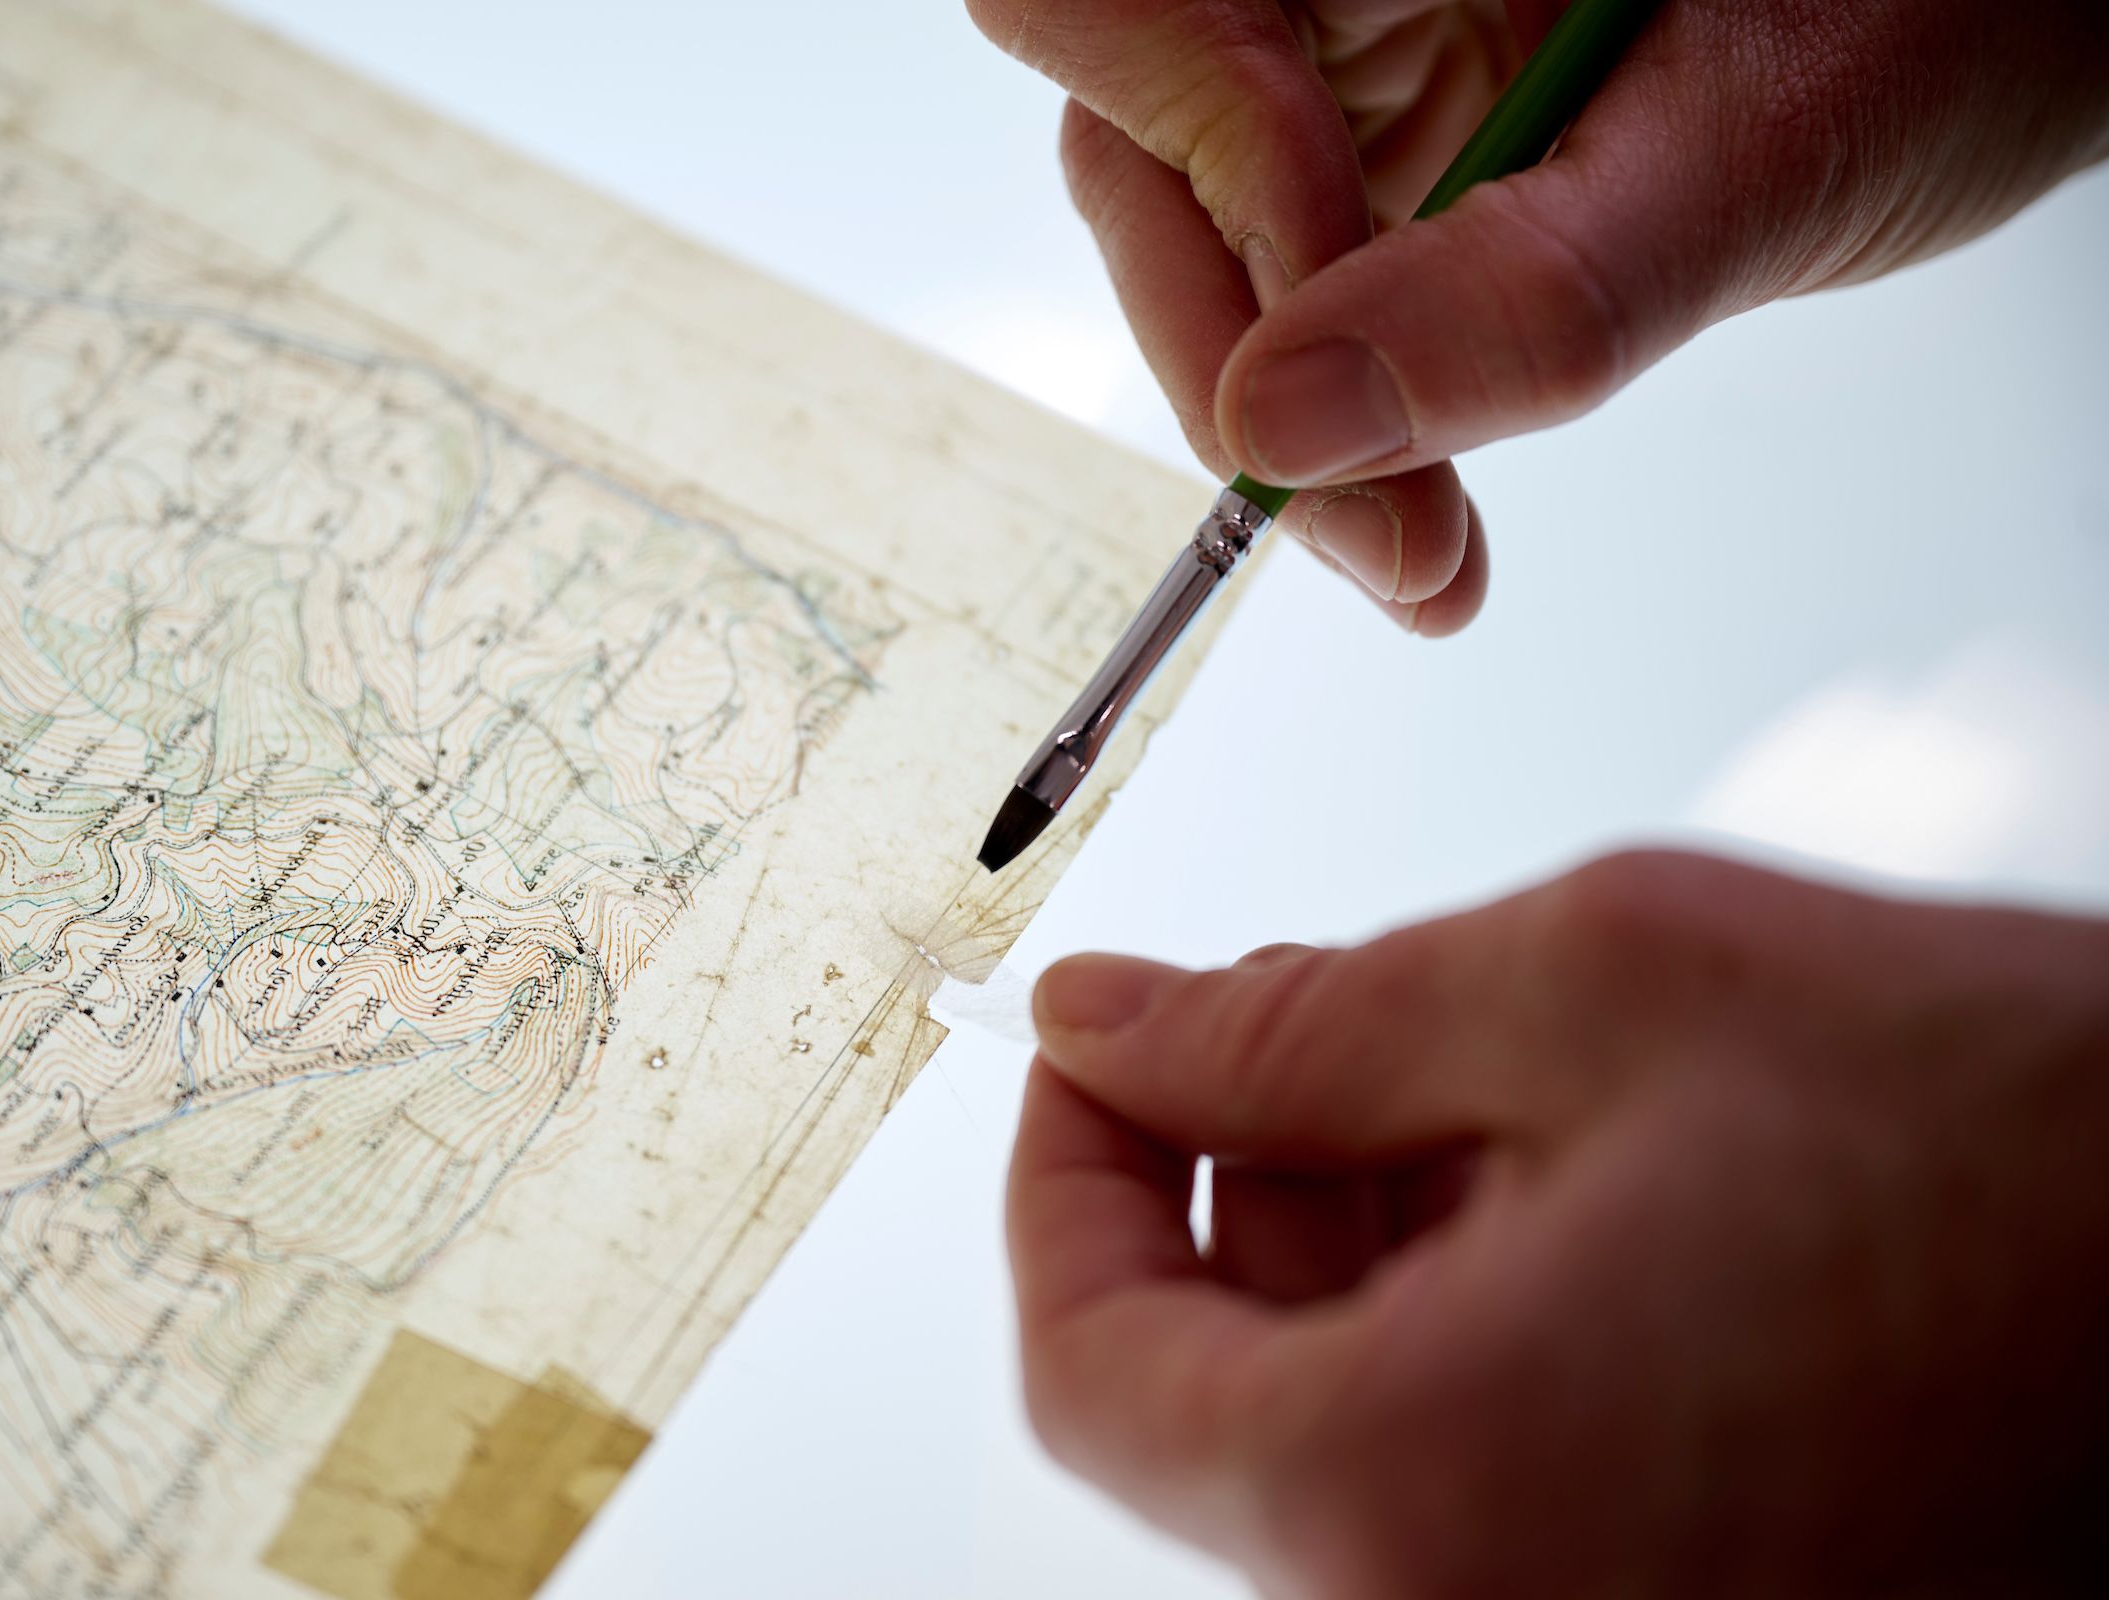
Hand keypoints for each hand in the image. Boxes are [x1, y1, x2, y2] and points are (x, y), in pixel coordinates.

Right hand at [968, 0, 2108, 632]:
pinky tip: (1418, 515)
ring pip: (1194, 245)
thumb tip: (1287, 424)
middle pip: (1138, 152)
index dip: (1191, 170)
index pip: (1120, 6)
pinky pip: (1284, 296)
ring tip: (1419, 554)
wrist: (2025, 27)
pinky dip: (1344, 429)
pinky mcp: (1371, 154)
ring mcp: (1342, 58)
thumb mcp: (1750, 160)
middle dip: (1236, 369)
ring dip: (1290, 431)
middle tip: (1380, 539)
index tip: (1318, 358)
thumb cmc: (1949, 6)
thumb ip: (1518, 293)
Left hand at [1008, 851, 2108, 1595]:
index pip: (1089, 1369)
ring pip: (1346, 1438)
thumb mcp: (1606, 986)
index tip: (1093, 1052)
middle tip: (1299, 1027)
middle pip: (1214, 1408)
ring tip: (1478, 1085)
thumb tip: (1102, 1023)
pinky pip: (1473, 1483)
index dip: (1062, 1182)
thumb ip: (1295, 1021)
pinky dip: (1460, 1327)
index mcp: (1432, 1487)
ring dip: (1352, 1249)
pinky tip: (1562, 1186)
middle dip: (1226, 1191)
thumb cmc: (2014, 1137)